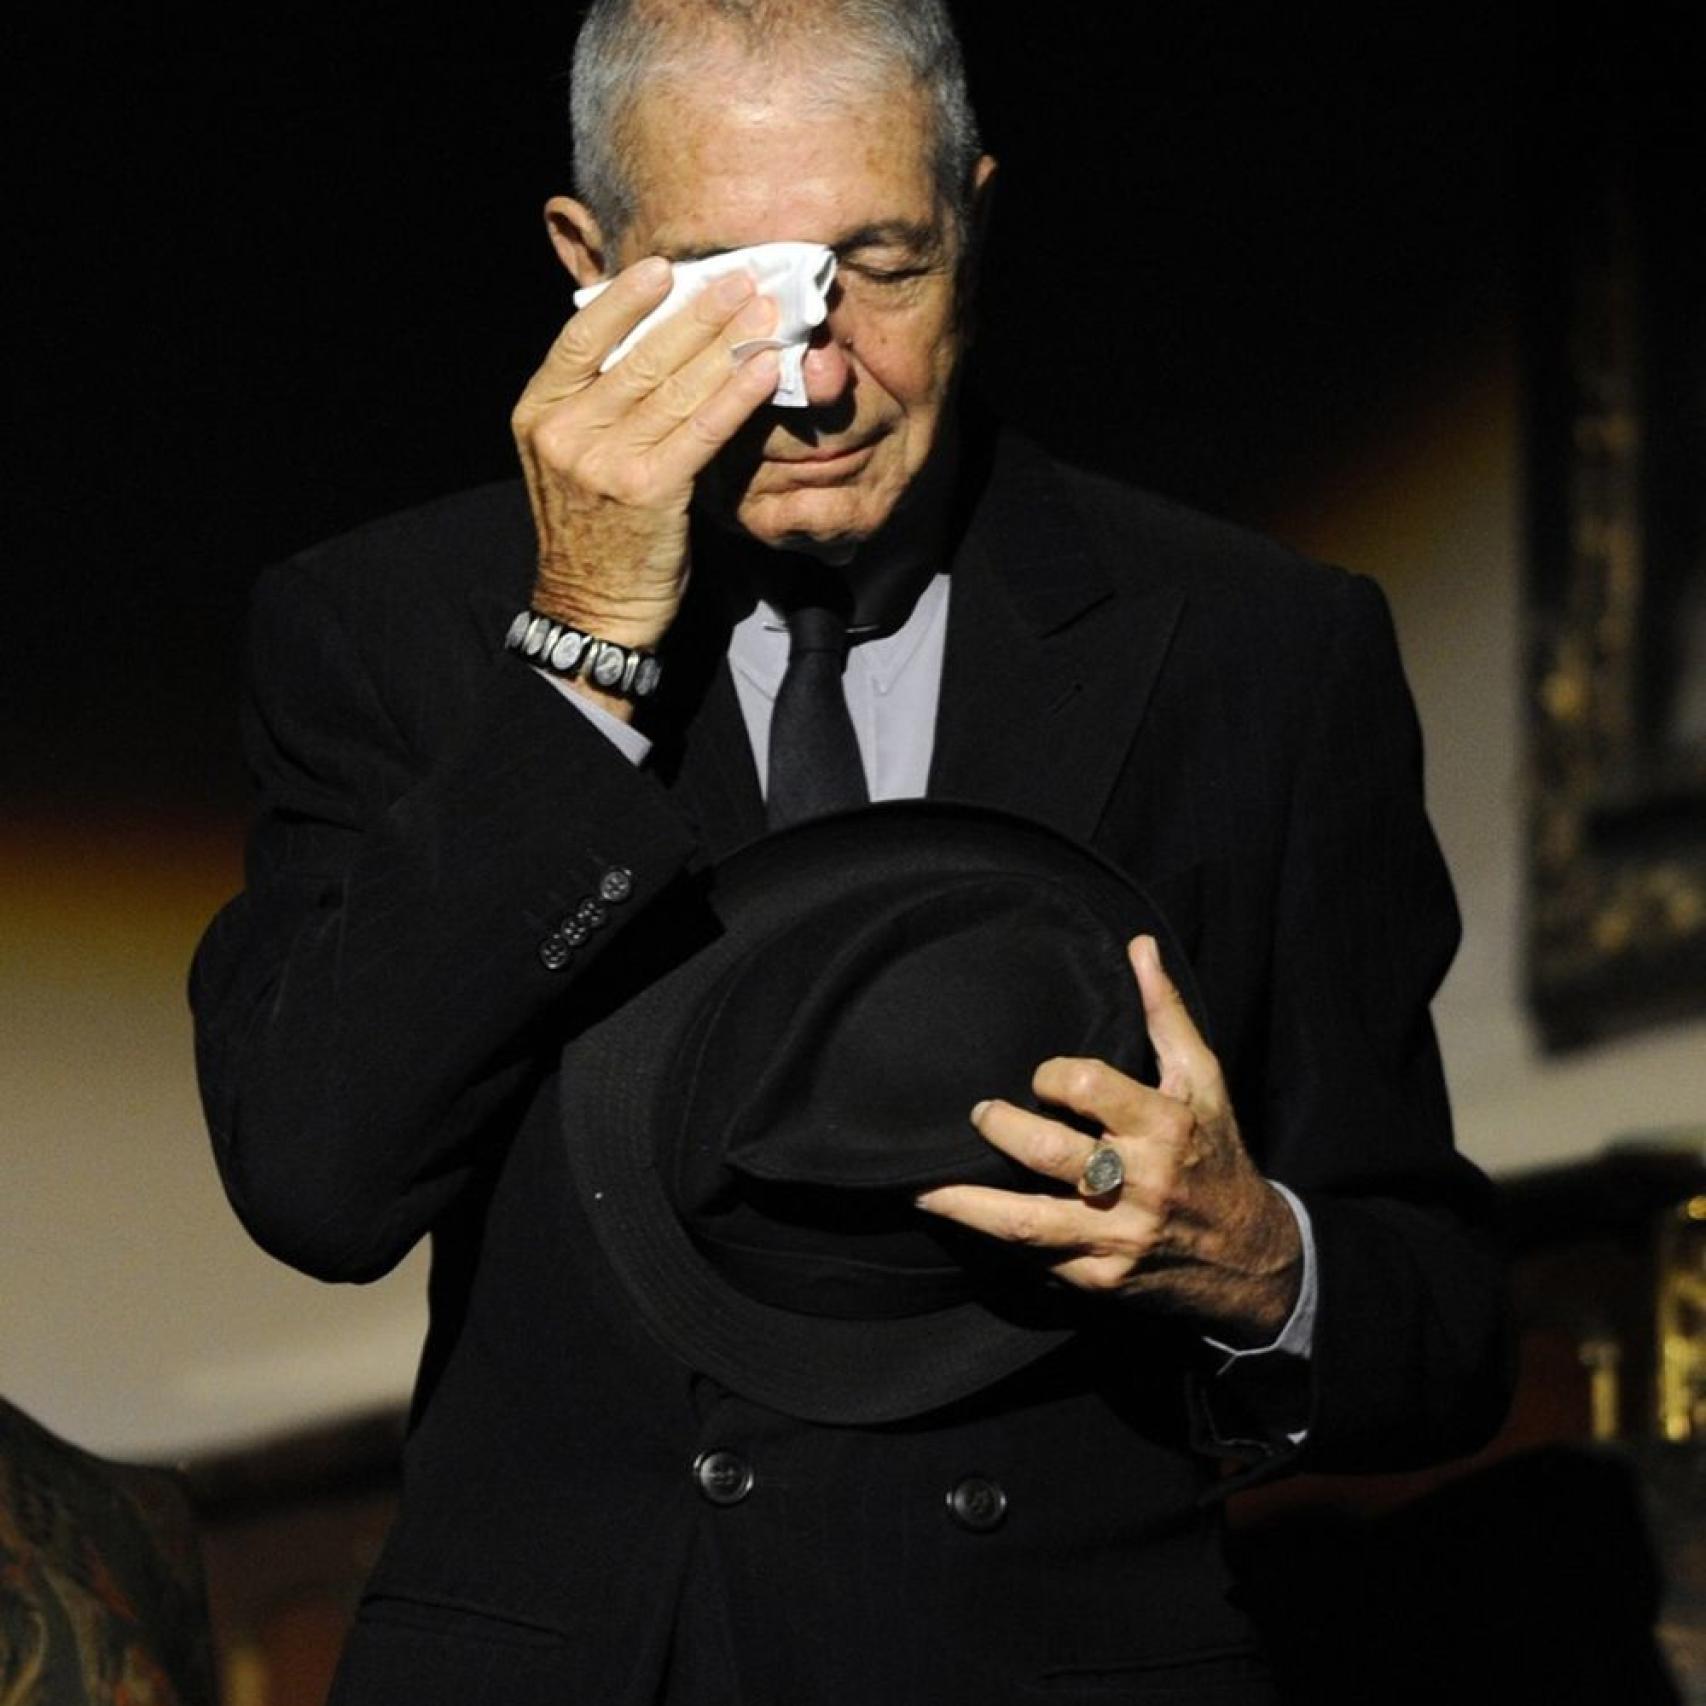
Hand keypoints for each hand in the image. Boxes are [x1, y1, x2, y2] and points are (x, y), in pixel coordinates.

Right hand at [510, 256, 780, 662]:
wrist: (593, 609)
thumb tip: (651, 339)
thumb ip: (596, 403)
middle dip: (696, 313)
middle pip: (638, 356)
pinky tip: (765, 367)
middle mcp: (565, 432)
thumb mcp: (573, 458)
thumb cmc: (595, 530)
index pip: (580, 338)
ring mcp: (603, 461)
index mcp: (538, 413)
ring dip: (726, 343)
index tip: (665, 268)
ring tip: (763, 312)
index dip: (625, 299)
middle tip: (740, 279)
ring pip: (674, 387)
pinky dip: (736, 393)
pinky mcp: (648, 491)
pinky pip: (701, 429)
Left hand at [916, 934, 1302, 1343]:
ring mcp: (1116, 1238)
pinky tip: (962, 1218)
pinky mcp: (1100, 1279)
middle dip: (999, 1128)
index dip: (1052, 1075)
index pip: (1088, 1088)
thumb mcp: (1203, 1081)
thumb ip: (1165, 1013)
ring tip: (921, 1187)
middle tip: (978, 1115)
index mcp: (1165, 1127)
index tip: (1041, 1077)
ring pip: (1025, 1221)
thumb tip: (1139, 945)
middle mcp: (1139, 1183)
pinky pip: (1035, 1256)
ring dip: (964, 1202)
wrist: (1250, 1259)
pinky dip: (996, 1237)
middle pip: (1047, 1151)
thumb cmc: (1214, 1153)